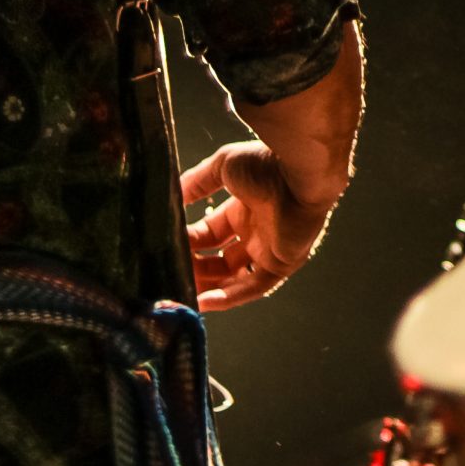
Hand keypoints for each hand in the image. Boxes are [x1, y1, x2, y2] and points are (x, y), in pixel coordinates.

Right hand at [180, 142, 333, 310]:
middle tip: (171, 274)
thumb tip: (173, 195)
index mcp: (243, 210)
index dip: (189, 243)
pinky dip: (229, 296)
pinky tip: (203, 301)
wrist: (299, 173)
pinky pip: (253, 288)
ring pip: (234, 278)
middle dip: (195, 268)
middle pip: (219, 260)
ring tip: (182, 293)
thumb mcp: (223, 166)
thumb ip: (198, 181)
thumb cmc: (265, 164)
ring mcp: (269, 251)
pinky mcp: (281, 265)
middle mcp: (256, 233)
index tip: (165, 249)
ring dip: (208, 287)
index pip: (210, 235)